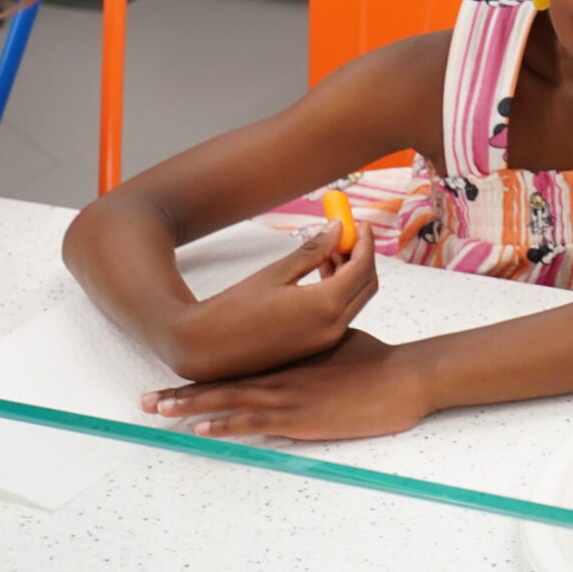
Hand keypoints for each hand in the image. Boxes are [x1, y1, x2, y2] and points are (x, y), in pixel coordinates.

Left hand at [142, 329, 433, 441]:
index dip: (202, 374)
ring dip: (190, 408)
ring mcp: (288, 396)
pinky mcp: (300, 417)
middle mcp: (280, 375)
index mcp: (287, 359)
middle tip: (144, 400)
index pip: (236, 367)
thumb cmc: (376, 361)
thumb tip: (301, 341)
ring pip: (228, 401)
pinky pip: (254, 423)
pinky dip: (226, 425)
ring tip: (157, 411)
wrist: (403, 376)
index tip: (171, 377)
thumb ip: (312, 345)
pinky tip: (202, 430)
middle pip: (221, 385)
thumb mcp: (338, 342)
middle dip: (181, 394)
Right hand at [163, 226, 377, 381]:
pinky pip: (341, 314)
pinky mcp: (316, 347)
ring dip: (350, 274)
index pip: (363, 267)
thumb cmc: (234, 308)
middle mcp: (333, 327)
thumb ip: (313, 251)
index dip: (365, 241)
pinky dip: (339, 292)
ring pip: (356, 300)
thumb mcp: (275, 273)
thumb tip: (339, 227)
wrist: (205, 349)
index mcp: (325, 306)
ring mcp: (326, 341)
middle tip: (346, 235)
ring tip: (327, 252)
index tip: (360, 222)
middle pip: (367, 285)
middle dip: (362, 256)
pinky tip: (318, 275)